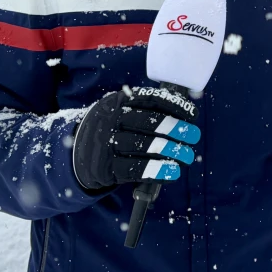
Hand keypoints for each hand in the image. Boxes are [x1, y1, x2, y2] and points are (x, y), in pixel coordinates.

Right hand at [71, 86, 200, 190]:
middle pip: (148, 123)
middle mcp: (110, 120)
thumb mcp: (120, 112)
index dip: (174, 106)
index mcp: (117, 102)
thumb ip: (146, 111)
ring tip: (187, 156)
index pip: (149, 100)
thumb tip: (185, 118)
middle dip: (176, 129)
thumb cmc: (111, 130)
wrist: (76, 153)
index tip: (192, 115)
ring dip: (170, 152)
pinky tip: (172, 171)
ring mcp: (106, 144)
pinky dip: (157, 170)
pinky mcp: (105, 168)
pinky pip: (135, 169)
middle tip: (194, 136)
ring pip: (143, 146)